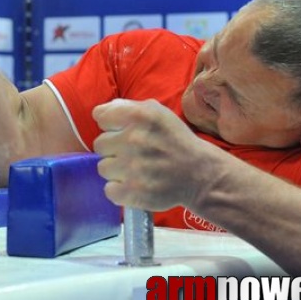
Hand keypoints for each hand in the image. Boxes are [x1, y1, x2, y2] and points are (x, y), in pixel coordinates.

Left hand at [92, 99, 212, 211]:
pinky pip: (109, 190)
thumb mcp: (158, 113)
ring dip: (116, 170)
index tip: (122, 131)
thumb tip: (101, 112)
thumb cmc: (175, 141)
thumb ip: (128, 107)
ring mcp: (133, 168)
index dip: (110, 125)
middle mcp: (134, 139)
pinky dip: (120, 191)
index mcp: (140, 116)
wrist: (201, 174)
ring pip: (103, 168)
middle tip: (133, 153)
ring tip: (136, 170)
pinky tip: (135, 185)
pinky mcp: (134, 192)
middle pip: (99, 144)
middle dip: (114, 148)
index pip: (100, 116)